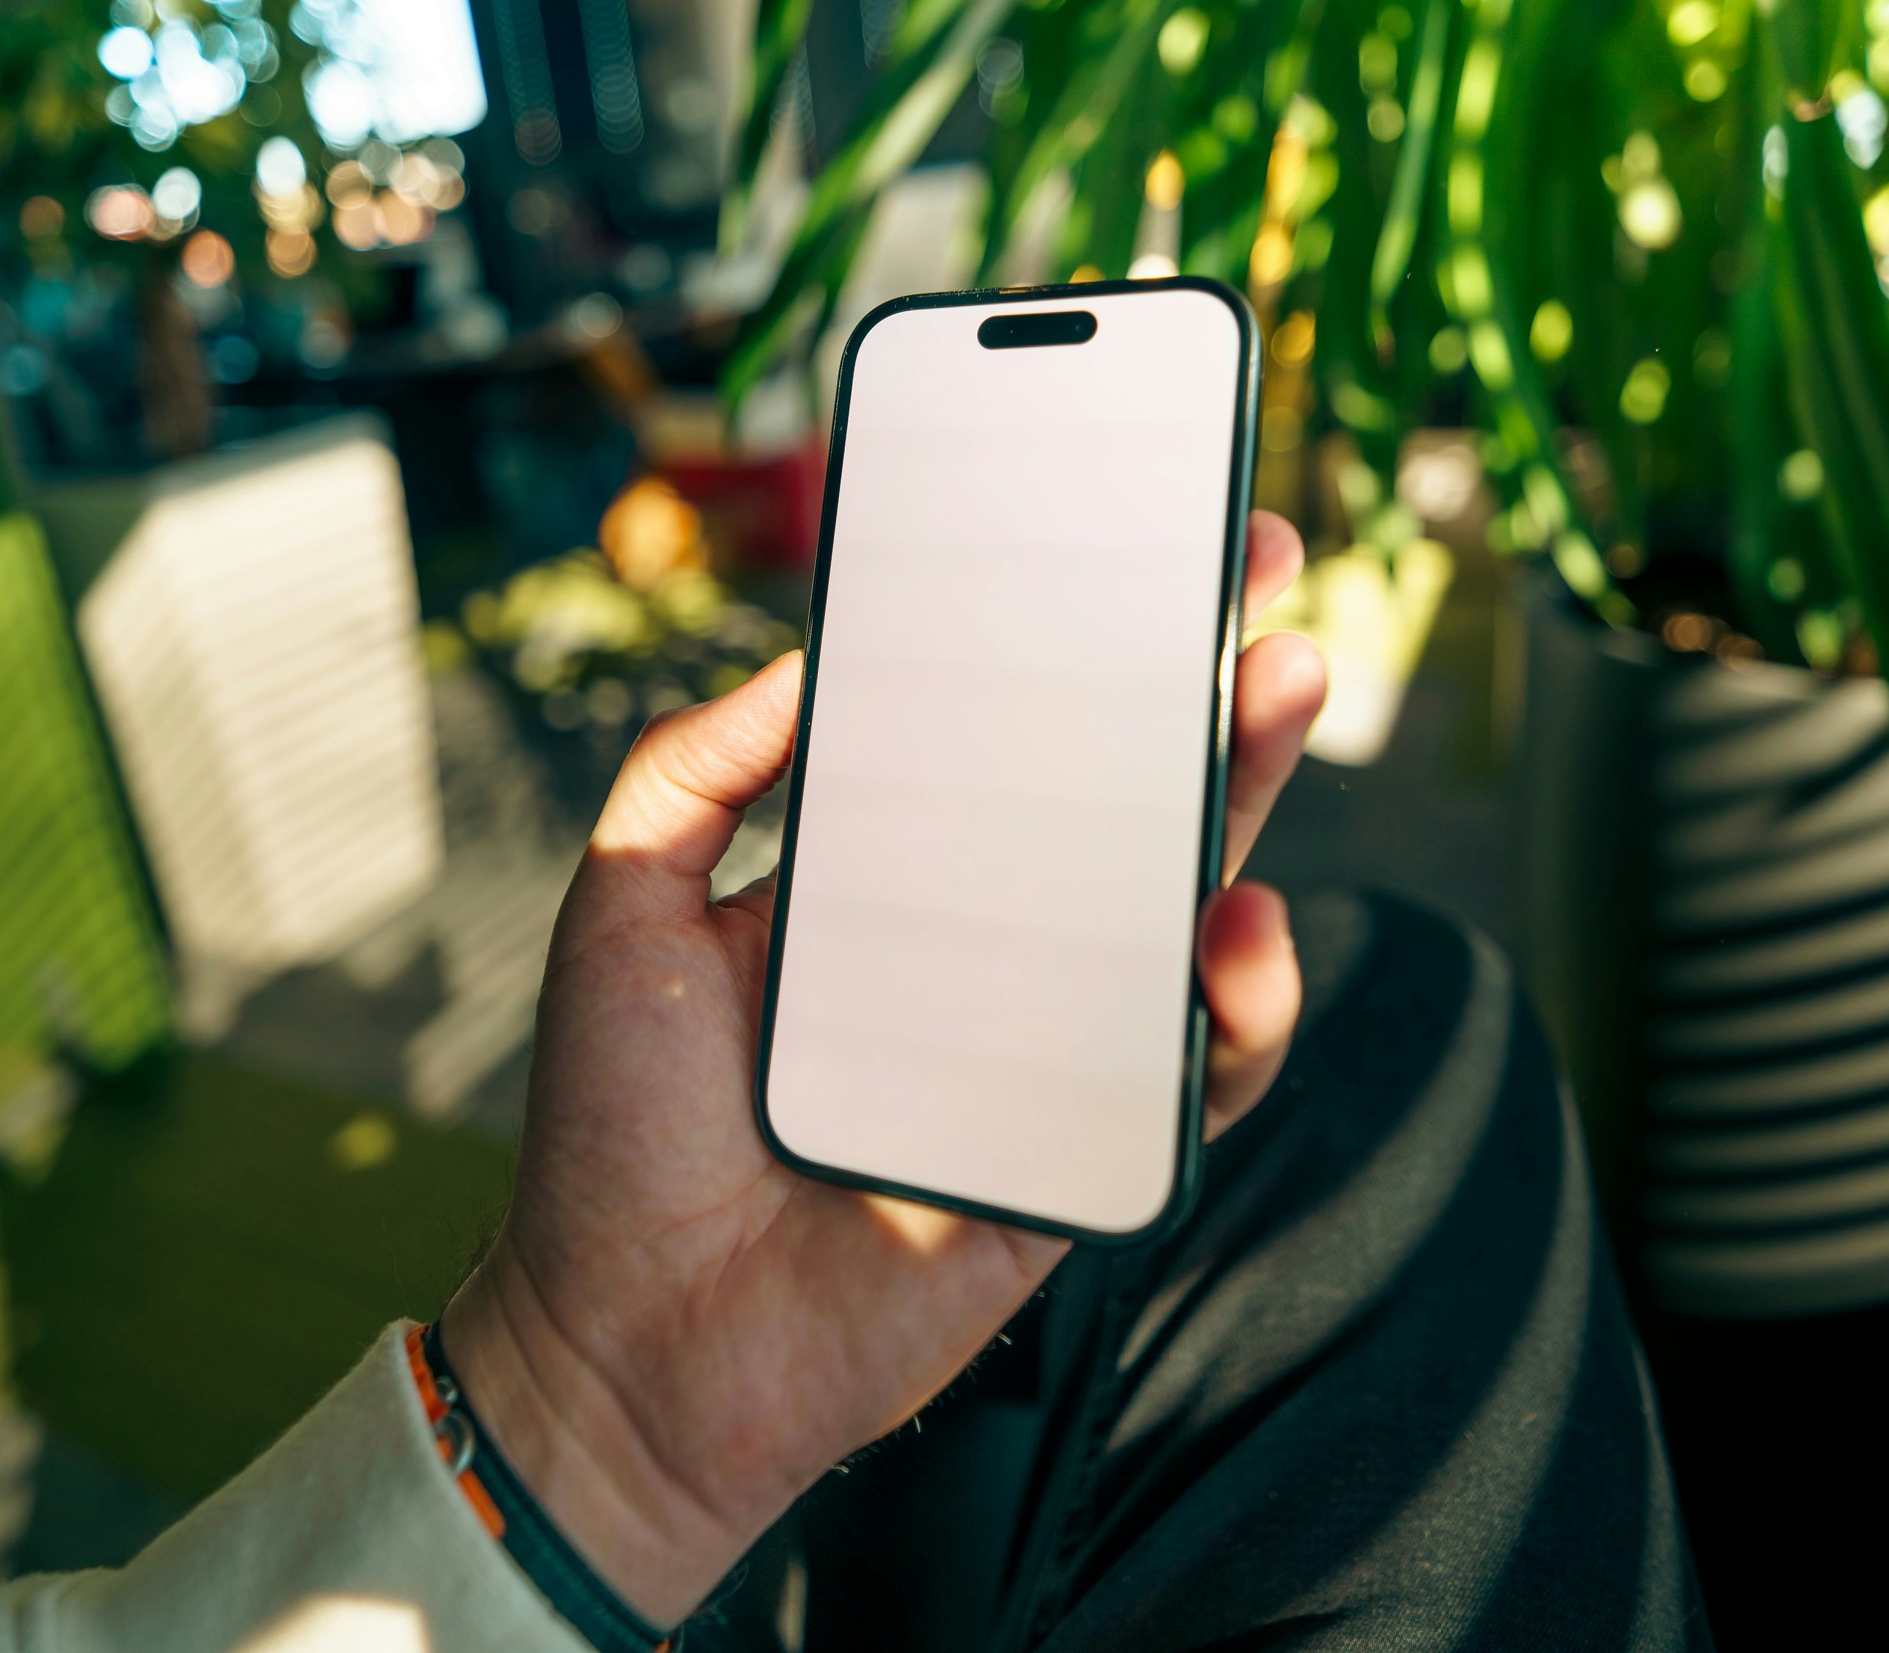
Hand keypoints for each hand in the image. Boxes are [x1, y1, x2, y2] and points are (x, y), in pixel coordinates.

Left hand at [440, 513, 1328, 1622]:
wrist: (623, 1340)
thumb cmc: (614, 1133)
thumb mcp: (623, 905)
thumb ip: (697, 770)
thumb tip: (805, 660)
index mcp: (882, 887)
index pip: (1002, 746)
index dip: (1069, 653)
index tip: (1126, 548)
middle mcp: (978, 956)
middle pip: (1118, 805)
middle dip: (1199, 687)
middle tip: (1260, 574)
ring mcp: (1042, 1056)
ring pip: (1181, 916)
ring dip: (1248, 803)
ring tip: (1275, 698)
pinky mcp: (1083, 1162)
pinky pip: (1195, 1081)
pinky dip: (1240, 1008)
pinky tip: (1233, 934)